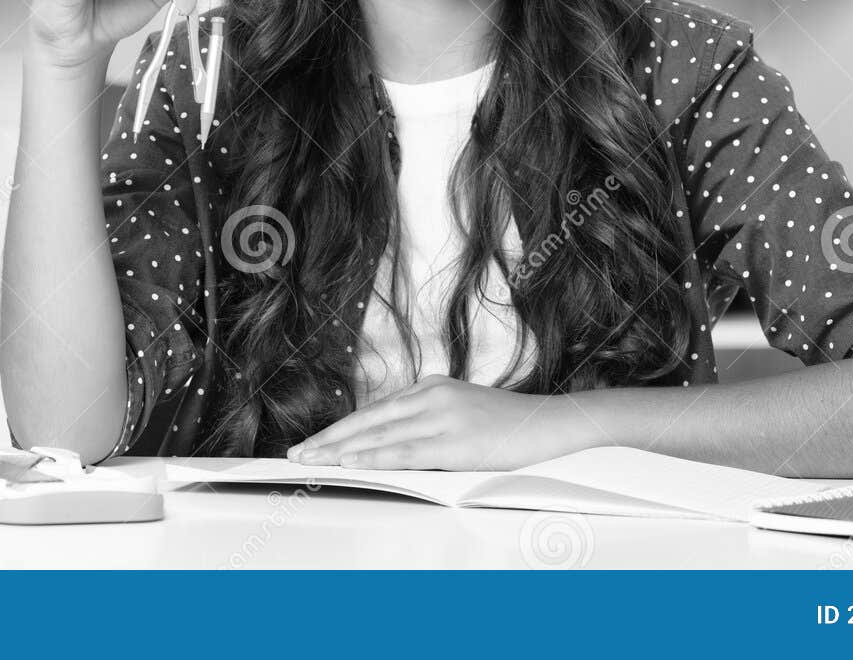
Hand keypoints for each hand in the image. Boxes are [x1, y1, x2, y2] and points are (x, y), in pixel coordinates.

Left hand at [285, 375, 599, 470]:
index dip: (340, 428)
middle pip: (368, 420)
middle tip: (296, 454)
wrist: (555, 424)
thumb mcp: (463, 415)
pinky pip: (407, 452)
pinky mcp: (457, 440)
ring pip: (380, 436)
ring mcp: (444, 416)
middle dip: (329, 439)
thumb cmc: (512, 427)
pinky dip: (374, 458)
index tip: (313, 443)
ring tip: (312, 462)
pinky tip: (352, 464)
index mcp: (431, 387)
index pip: (374, 410)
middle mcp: (432, 395)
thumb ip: (429, 423)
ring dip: (341, 451)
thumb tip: (393, 444)